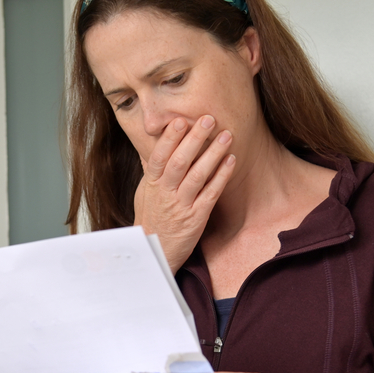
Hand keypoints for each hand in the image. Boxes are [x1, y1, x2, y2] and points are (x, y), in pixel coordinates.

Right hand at [133, 115, 235, 273]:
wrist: (154, 253)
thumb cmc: (150, 221)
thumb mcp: (143, 195)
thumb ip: (149, 172)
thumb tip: (149, 151)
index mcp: (151, 185)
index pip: (159, 157)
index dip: (169, 139)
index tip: (180, 121)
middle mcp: (165, 194)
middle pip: (179, 162)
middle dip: (194, 139)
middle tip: (208, 119)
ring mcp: (181, 206)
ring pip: (197, 175)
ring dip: (212, 154)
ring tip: (226, 135)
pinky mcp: (196, 218)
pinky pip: (210, 194)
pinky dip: (221, 176)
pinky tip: (230, 161)